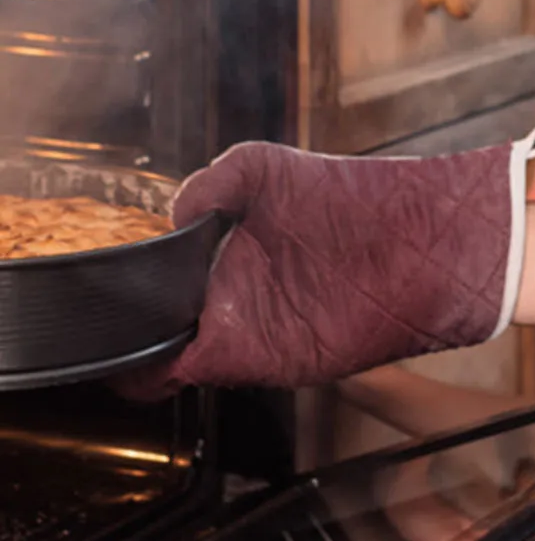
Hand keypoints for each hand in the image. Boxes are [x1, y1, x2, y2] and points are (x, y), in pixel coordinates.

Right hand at [126, 137, 534, 392]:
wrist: (429, 236)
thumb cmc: (360, 196)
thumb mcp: (274, 168)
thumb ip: (218, 179)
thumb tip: (176, 211)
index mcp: (227, 261)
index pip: (156, 294)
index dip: (122, 299)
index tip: (99, 290)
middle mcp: (233, 301)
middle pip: (152, 332)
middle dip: (120, 330)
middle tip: (102, 314)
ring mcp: (252, 331)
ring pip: (169, 360)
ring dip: (141, 351)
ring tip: (126, 326)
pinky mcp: (274, 355)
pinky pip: (210, 372)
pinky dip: (173, 368)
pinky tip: (168, 340)